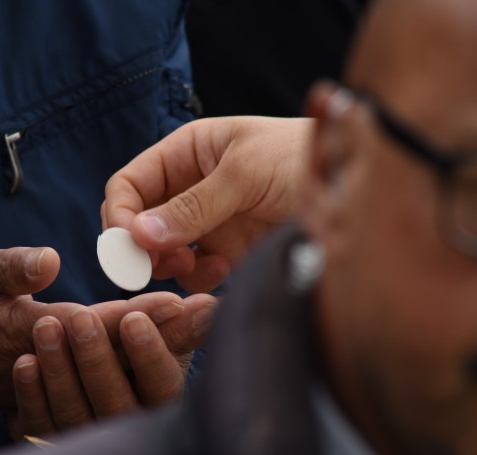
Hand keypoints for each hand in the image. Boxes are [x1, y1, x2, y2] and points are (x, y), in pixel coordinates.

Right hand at [0, 247, 202, 408]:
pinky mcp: (58, 380)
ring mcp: (56, 376)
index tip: (180, 299)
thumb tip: (50, 260)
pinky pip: (106, 374)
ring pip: (118, 366)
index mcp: (30, 333)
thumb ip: (8, 268)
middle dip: (166, 333)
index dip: (138, 314)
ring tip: (202, 322)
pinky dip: (141, 356)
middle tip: (212, 312)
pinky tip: (172, 343)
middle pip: (119, 351)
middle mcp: (53, 362)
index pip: (95, 325)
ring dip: (161, 346)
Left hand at [8, 293, 216, 437]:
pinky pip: (40, 425)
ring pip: (75, 414)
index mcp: (160, 398)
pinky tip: (26, 362)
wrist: (63, 367)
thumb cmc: (122, 346)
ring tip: (46, 328)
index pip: (162, 387)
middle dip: (97, 359)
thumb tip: (212, 305)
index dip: (150, 355)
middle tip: (81, 318)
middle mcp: (127, 425)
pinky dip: (32, 394)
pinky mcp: (50, 440)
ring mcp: (87, 438)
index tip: (133, 318)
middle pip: (116, 405)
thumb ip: (176, 324)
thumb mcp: (152, 333)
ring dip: (60, 370)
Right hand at [102, 116, 312, 291]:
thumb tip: (139, 234)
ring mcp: (207, 222)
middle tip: (157, 264)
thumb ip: (193, 204)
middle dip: (141, 246)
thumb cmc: (302, 157)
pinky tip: (226, 269)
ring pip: (162, 253)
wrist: (357, 184)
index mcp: (185, 154)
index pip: (130, 185)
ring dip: (170, 265)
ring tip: (196, 264)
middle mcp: (189, 188)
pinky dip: (200, 278)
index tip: (125, 244)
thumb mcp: (245, 172)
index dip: (119, 214)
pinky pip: (194, 273)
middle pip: (138, 223)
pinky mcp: (227, 251)